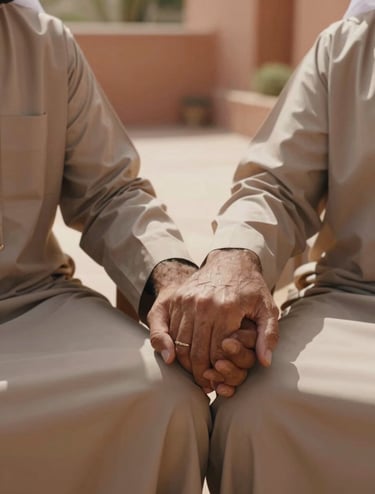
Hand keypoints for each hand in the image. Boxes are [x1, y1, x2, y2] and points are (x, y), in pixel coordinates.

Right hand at [148, 259, 257, 395]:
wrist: (230, 260)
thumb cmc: (250, 288)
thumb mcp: (267, 307)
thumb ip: (269, 335)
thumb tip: (265, 362)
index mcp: (227, 309)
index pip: (217, 352)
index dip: (218, 371)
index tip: (219, 383)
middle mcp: (203, 304)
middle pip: (196, 351)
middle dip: (199, 374)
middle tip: (205, 385)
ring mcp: (186, 300)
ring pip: (179, 343)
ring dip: (184, 364)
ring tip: (193, 374)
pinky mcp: (176, 298)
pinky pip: (167, 330)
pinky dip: (170, 347)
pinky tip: (176, 358)